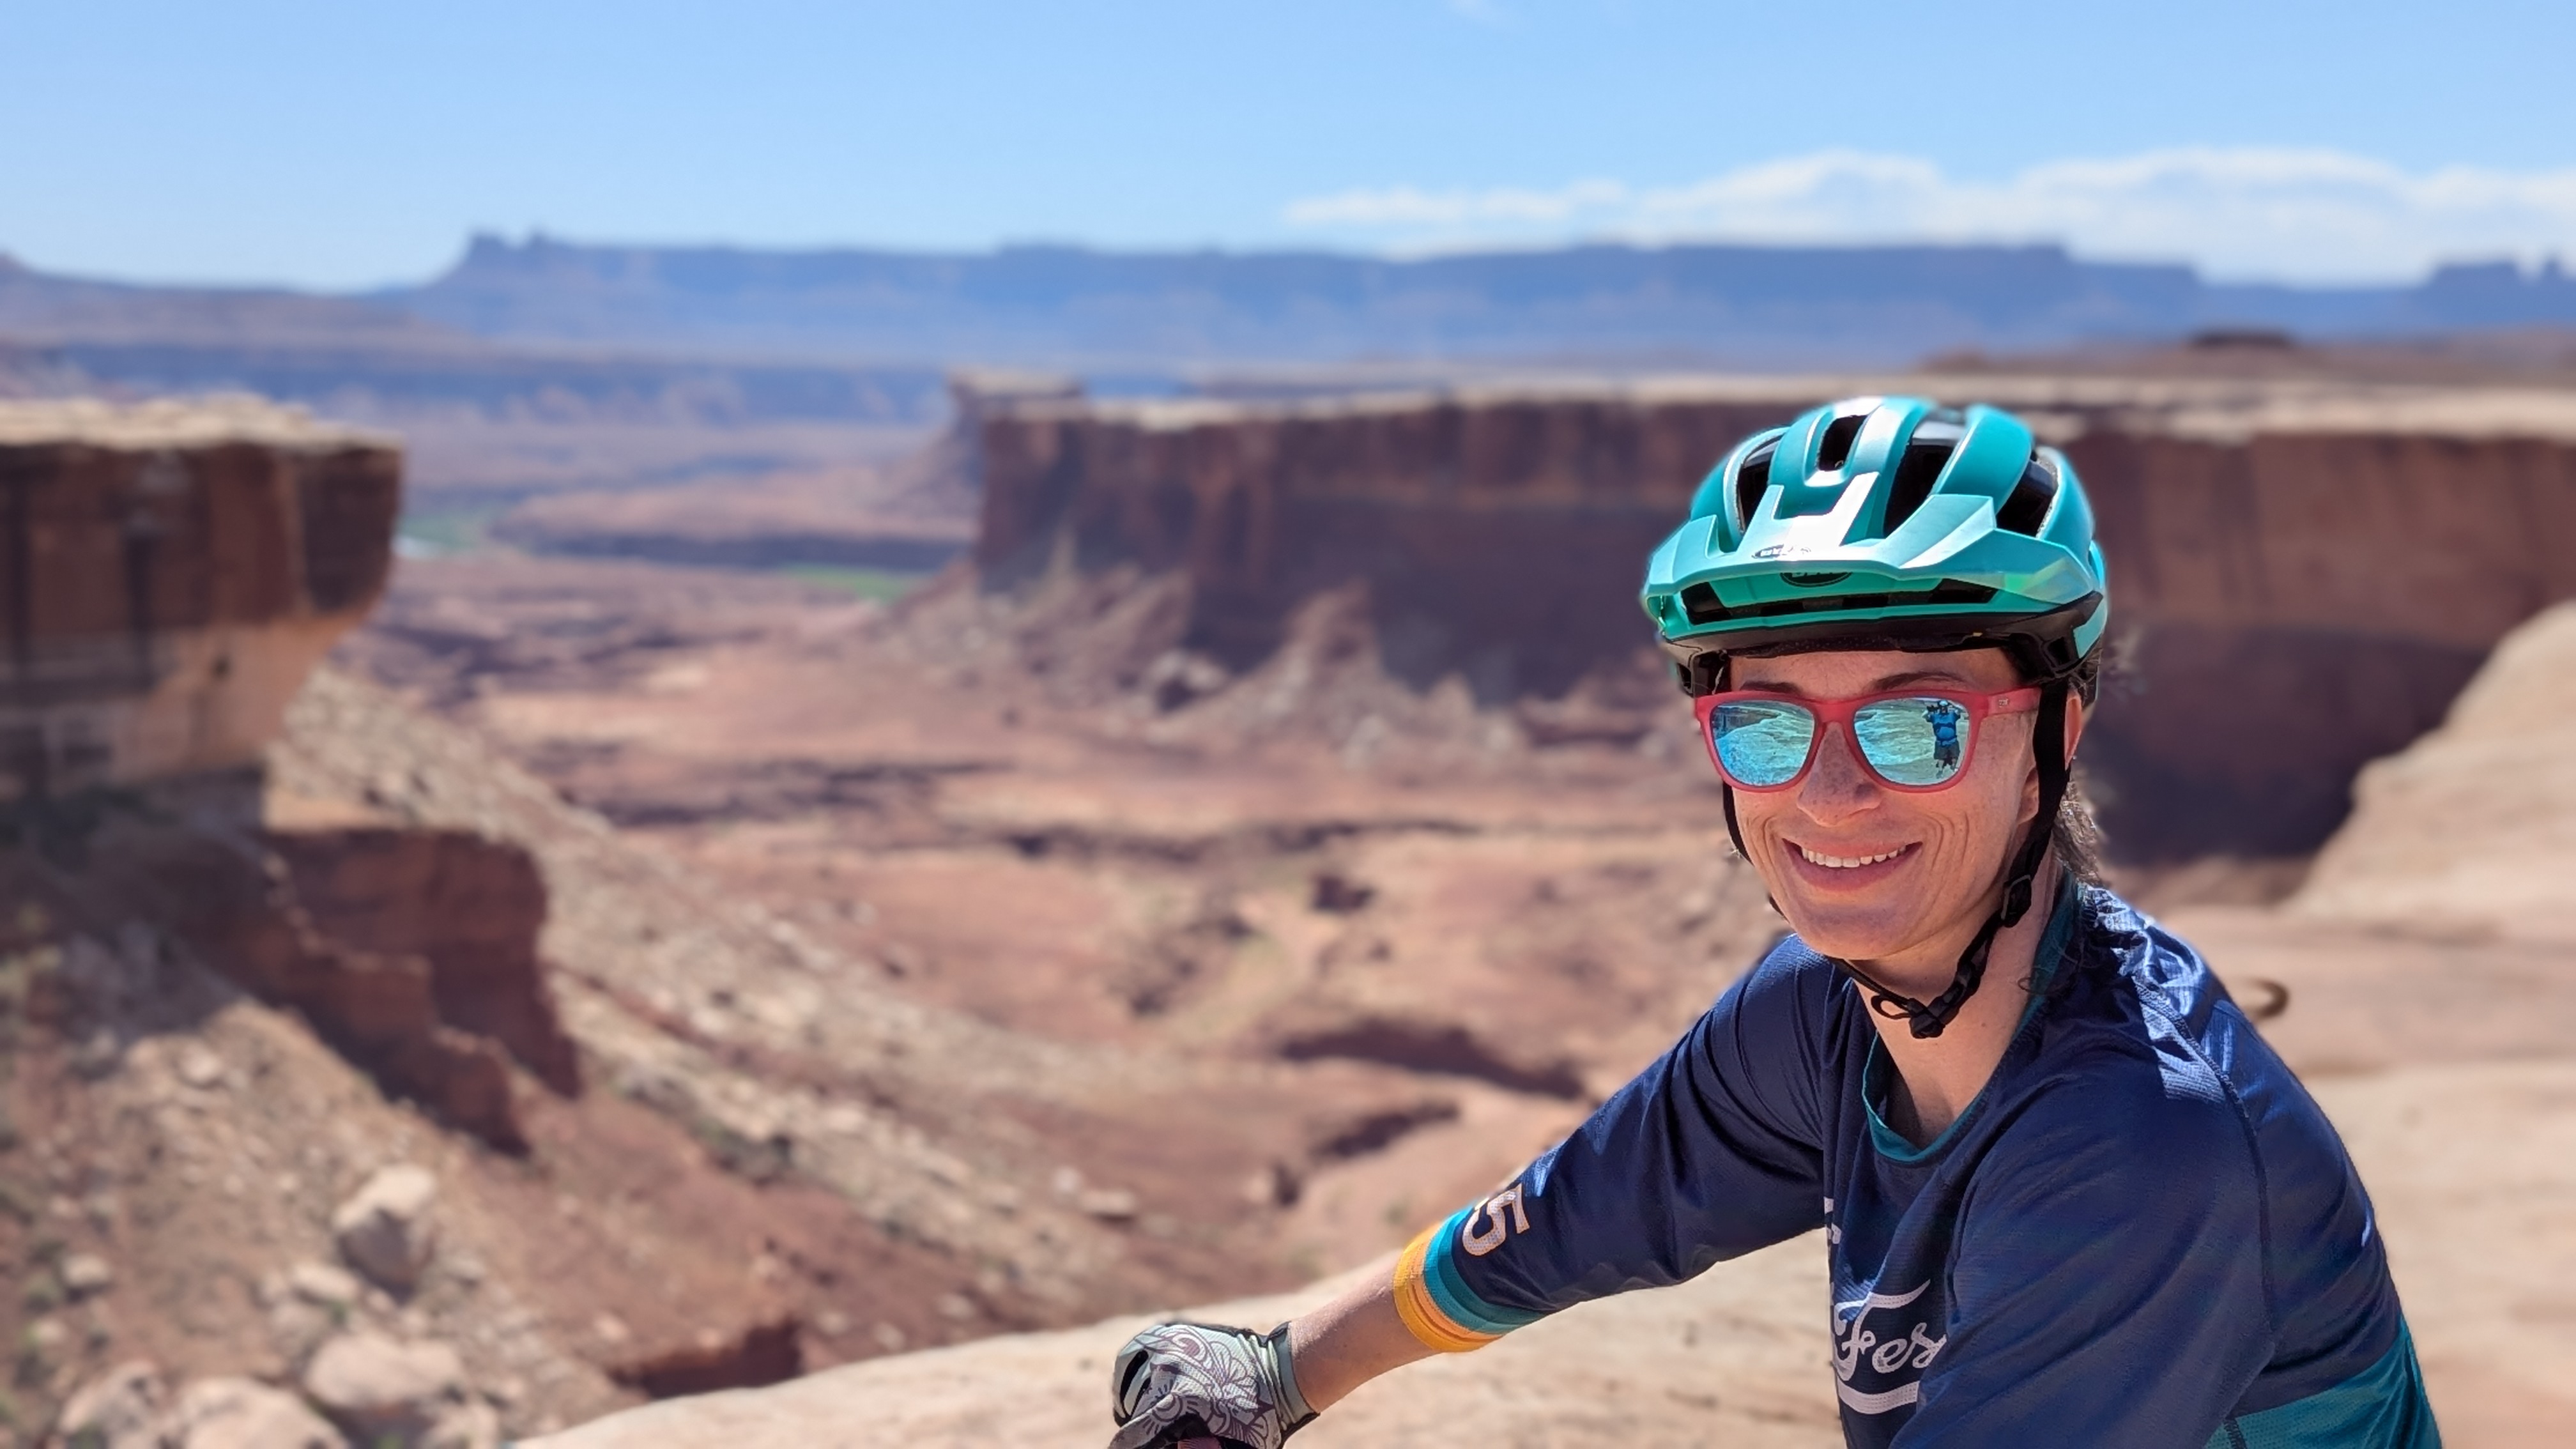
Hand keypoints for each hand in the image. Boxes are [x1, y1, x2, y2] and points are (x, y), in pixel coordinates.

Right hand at [1108, 1321, 1314, 1448]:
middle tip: (1145, 1434)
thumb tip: (1173, 1443)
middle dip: (1137, 1424)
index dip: (1125, 1444)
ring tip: (1138, 1413)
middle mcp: (1168, 1368)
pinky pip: (1134, 1353)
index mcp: (1179, 1398)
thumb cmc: (1257, 1419)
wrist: (1279, 1372)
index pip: (1135, 1431)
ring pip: (1128, 1380)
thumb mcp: (1233, 1446)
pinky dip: (1129, 1371)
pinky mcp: (1171, 1331)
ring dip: (1130, 1398)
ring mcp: (1168, 1344)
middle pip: (1132, 1406)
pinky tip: (1137, 1384)